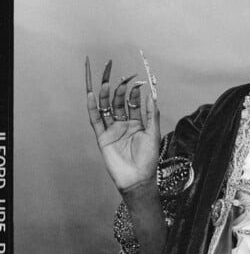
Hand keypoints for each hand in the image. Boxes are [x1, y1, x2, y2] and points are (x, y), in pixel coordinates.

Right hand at [85, 56, 160, 192]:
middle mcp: (123, 124)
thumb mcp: (153, 133)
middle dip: (118, 88)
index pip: (132, 101)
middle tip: (121, 75)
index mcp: (136, 123)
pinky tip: (91, 95)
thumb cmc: (148, 159)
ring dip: (106, 94)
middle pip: (117, 102)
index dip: (133, 90)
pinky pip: (95, 120)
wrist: (138, 178)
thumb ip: (152, 114)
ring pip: (106, 108)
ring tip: (106, 80)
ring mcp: (111, 130)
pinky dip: (93, 108)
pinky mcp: (102, 137)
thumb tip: (152, 94)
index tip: (136, 79)